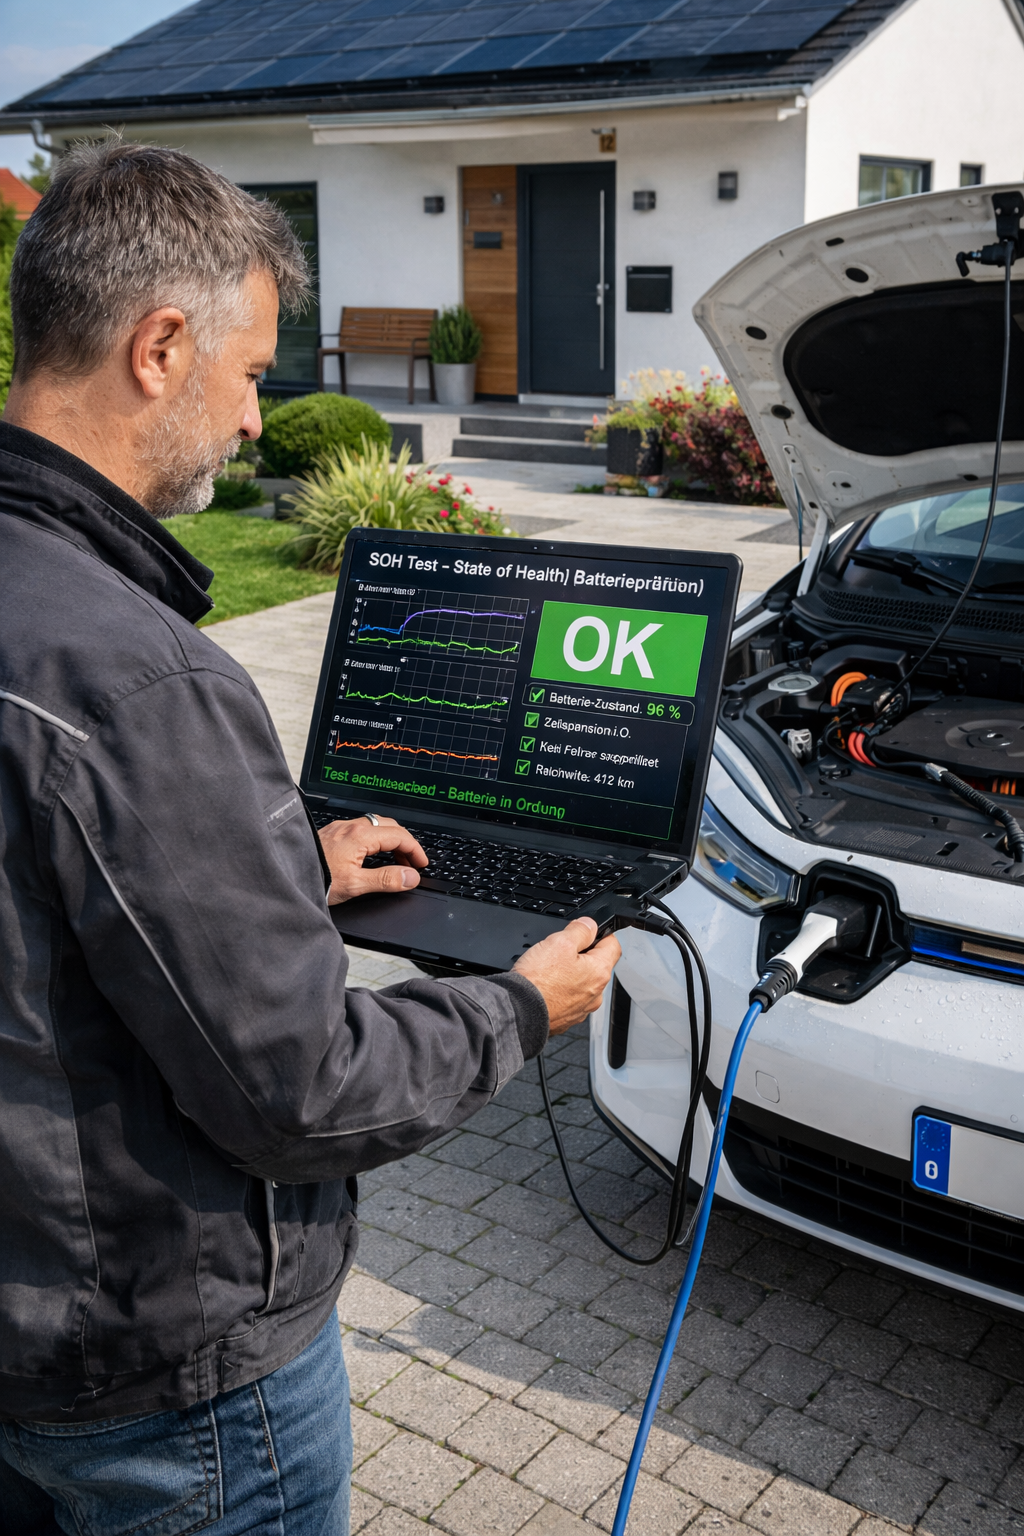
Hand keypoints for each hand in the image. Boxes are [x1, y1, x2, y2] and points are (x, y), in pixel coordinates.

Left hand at [318, 816, 427, 905]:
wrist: (287, 874)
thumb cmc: (316, 879)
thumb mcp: (356, 885)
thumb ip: (386, 880)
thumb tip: (410, 877)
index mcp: (360, 836)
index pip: (399, 836)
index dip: (415, 850)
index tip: (422, 864)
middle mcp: (350, 827)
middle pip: (389, 826)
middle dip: (405, 843)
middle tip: (411, 863)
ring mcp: (340, 828)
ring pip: (375, 826)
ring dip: (390, 841)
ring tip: (394, 860)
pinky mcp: (331, 834)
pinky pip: (361, 830)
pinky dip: (375, 840)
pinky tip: (371, 855)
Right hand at [513, 917, 620, 1035]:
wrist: (518, 1011)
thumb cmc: (537, 981)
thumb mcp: (559, 942)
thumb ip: (580, 930)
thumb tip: (590, 925)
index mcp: (599, 973)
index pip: (613, 945)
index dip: (600, 933)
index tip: (586, 931)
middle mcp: (595, 994)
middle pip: (596, 965)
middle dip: (582, 955)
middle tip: (560, 951)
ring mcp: (581, 1009)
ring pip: (581, 983)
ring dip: (570, 975)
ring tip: (549, 970)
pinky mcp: (566, 1018)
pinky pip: (567, 999)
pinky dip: (559, 992)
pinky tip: (545, 987)